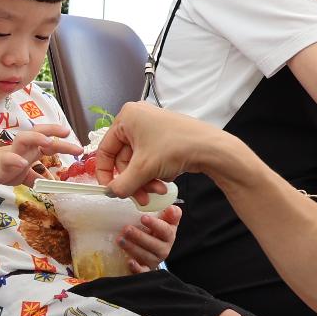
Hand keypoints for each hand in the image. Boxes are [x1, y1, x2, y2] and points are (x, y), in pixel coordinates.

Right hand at [0, 125, 81, 190]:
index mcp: (29, 150)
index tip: (78, 147)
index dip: (62, 142)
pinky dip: (15, 160)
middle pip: (39, 134)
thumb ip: (35, 177)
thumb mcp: (22, 175)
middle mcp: (22, 148)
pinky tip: (22, 163)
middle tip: (68, 134)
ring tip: (48, 142)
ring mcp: (11, 153)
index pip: (48, 142)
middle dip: (53, 132)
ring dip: (36, 139)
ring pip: (24, 139)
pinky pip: (8, 159)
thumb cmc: (1, 168)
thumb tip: (49, 183)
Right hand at [92, 103, 231, 197]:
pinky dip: (154, 174)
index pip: (105, 150)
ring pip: (137, 163)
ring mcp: (151, 129)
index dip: (105, 173)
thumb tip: (110, 192)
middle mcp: (137, 120)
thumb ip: (121, 184)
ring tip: (158, 191)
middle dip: (133, 181)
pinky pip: (149, 160)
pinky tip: (165, 181)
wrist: (211, 148)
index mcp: (127, 118)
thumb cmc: (176, 147)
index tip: (111, 190)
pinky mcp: (163, 138)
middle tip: (141, 198)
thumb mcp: (143, 168)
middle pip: (123, 160)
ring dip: (145, 181)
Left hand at [120, 203, 180, 269]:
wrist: (149, 252)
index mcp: (168, 235)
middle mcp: (163, 249)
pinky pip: (143, 271)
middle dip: (139, 236)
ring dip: (132, 248)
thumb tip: (172, 208)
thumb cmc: (155, 233)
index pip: (166, 230)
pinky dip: (137, 268)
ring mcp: (154, 260)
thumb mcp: (163, 222)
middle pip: (154, 244)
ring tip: (120, 240)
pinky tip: (129, 261)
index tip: (143, 217)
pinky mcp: (145, 269)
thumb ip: (169, 214)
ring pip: (145, 255)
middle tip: (126, 229)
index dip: (155, 224)